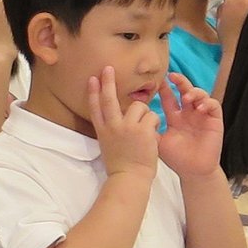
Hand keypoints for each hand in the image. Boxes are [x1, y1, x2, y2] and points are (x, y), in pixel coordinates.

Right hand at [87, 66, 158, 181]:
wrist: (129, 178)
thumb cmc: (122, 165)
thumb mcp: (110, 145)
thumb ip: (112, 129)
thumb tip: (120, 115)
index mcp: (103, 131)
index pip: (95, 107)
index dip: (93, 92)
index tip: (92, 79)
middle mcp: (112, 126)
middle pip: (109, 99)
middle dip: (108, 82)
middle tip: (108, 68)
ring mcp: (126, 127)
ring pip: (140, 106)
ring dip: (146, 115)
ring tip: (145, 132)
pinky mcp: (141, 130)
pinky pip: (153, 116)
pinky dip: (155, 125)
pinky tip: (152, 137)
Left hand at [158, 73, 224, 178]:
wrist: (193, 172)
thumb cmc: (176, 158)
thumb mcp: (159, 142)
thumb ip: (149, 129)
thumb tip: (133, 118)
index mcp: (176, 117)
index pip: (170, 98)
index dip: (165, 89)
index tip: (158, 81)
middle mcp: (189, 114)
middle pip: (186, 91)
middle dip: (180, 82)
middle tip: (173, 76)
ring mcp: (202, 116)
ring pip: (201, 95)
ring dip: (194, 92)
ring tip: (186, 97)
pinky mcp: (215, 121)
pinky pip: (213, 105)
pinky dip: (207, 103)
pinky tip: (199, 108)